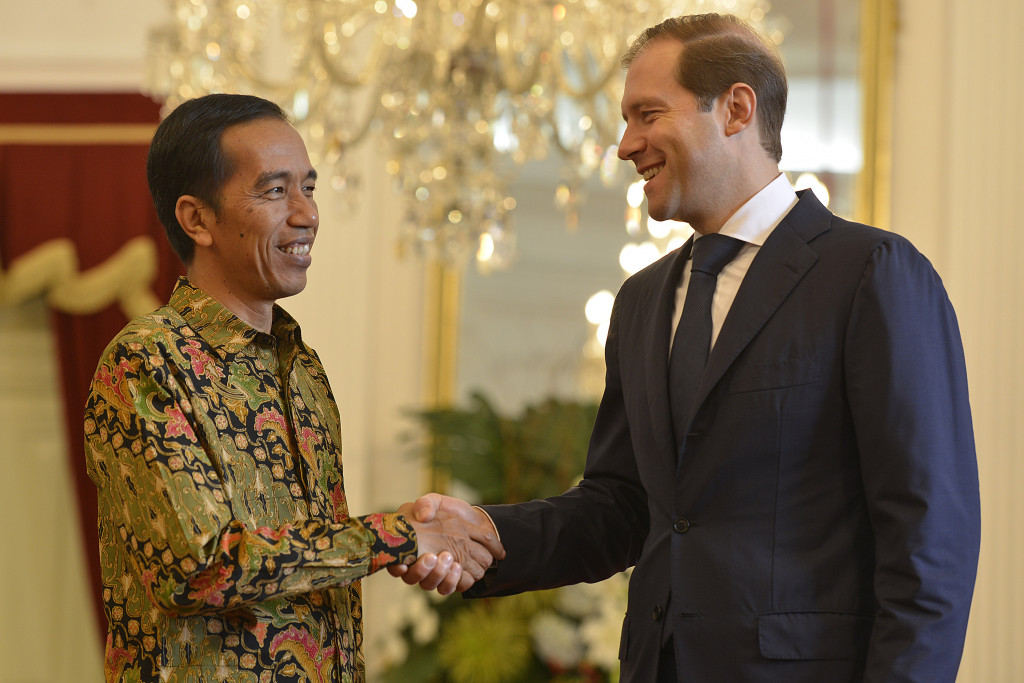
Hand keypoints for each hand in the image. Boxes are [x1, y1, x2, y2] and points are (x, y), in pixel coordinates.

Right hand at [388, 494, 503, 594]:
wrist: (474, 522)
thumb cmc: (449, 512)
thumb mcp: (435, 502)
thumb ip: (426, 504)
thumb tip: (423, 516)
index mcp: (408, 547)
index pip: (394, 562)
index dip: (396, 567)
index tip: (402, 564)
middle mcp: (419, 565)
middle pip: (413, 578)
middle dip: (421, 570)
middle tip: (432, 557)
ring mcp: (435, 574)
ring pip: (431, 585)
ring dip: (440, 575)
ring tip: (450, 560)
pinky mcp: (452, 580)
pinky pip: (450, 588)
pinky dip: (455, 580)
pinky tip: (459, 568)